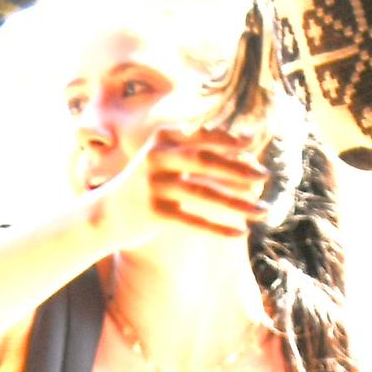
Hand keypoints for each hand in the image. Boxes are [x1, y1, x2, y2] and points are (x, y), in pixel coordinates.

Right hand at [90, 122, 261, 251]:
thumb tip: (246, 137)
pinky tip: (241, 233)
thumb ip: (197, 145)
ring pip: (204, 194)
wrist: (106, 214)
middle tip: (265, 176)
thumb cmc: (147, 183)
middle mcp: (157, 158)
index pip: (203, 137)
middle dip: (239, 169)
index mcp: (162, 138)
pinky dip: (218, 228)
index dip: (230, 141)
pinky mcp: (155, 214)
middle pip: (206, 161)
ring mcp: (155, 186)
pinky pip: (194, 221)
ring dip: (238, 203)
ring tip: (263, 211)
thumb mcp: (165, 156)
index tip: (254, 144)